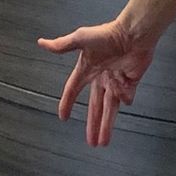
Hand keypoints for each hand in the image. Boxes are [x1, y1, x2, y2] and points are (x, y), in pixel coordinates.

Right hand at [38, 14, 155, 146]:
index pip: (73, 90)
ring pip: (110, 109)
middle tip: (90, 143)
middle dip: (92, 125)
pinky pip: (127, 97)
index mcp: (87, 69)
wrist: (134, 33)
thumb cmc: (108, 33)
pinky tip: (124, 97)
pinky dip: (126, 98)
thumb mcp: (80, 38)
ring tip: (102, 142)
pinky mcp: (131, 82)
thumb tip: (42, 43)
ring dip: (106, 126)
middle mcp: (101, 78)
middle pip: (95, 107)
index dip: (67, 103)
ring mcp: (116, 81)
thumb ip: (62, 45)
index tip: (63, 116)